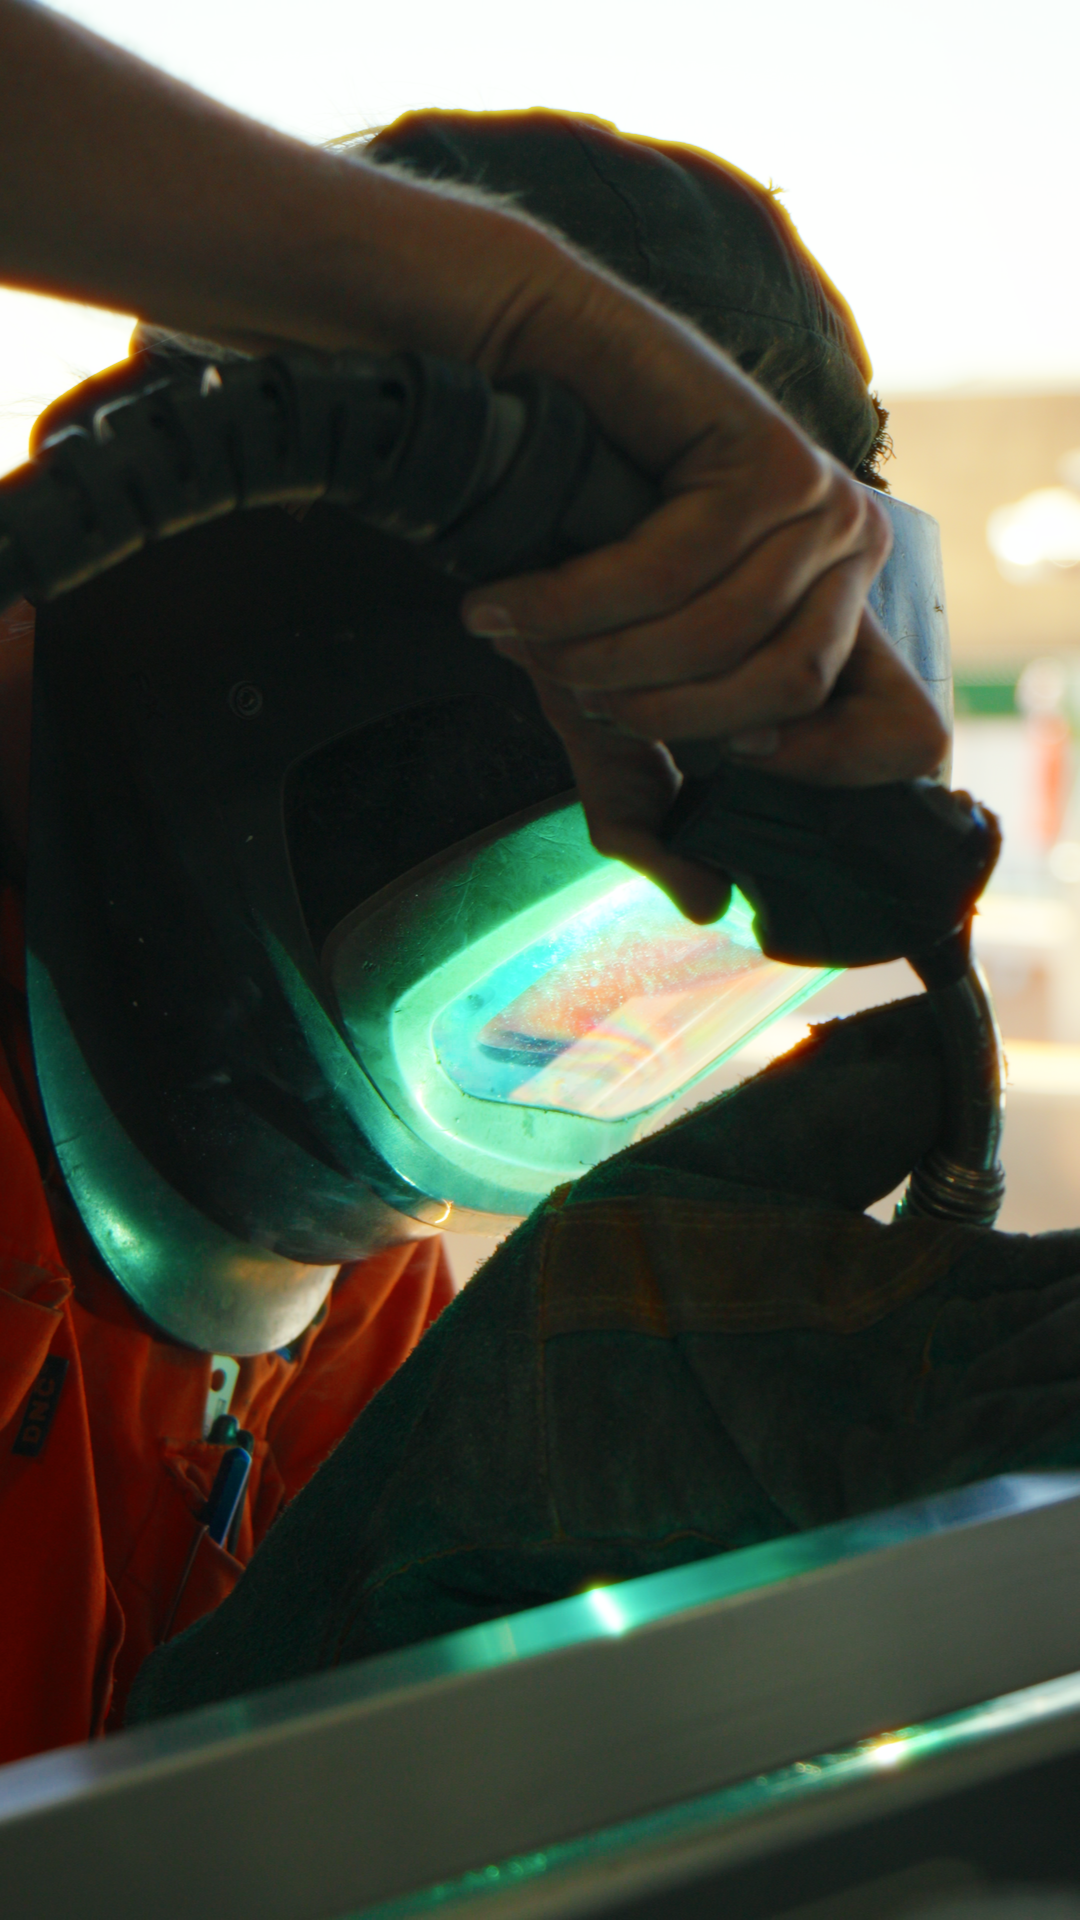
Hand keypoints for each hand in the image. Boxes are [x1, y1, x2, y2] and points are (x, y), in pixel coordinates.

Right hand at [448, 266, 945, 914]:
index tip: (719, 775)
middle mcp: (849, 560)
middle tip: (566, 685)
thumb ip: (650, 808)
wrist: (515, 406)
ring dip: (602, 659)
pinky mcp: (768, 455)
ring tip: (525, 635)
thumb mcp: (602, 712)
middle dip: (652, 711)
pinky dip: (573, 604)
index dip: (822, 774)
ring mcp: (819, 502)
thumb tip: (711, 905)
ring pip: (725, 639)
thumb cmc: (567, 565)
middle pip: (787, 696)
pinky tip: (509, 605)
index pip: (907, 736)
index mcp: (837, 624)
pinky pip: (674, 574)